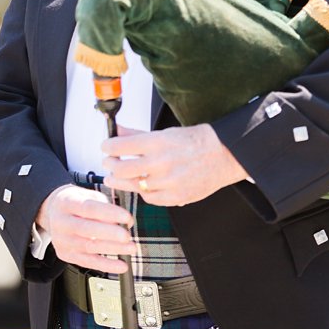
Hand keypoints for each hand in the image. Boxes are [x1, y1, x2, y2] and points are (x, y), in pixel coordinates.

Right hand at [35, 184, 135, 273]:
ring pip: (88, 247)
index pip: (88, 207)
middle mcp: (61, 221)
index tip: (127, 218)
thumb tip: (124, 221)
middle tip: (127, 236)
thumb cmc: (75, 203)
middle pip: (86, 229)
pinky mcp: (65, 254)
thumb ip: (104, 204)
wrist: (53, 212)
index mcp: (67, 202)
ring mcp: (61, 240)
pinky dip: (107, 265)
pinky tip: (121, 265)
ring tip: (130, 248)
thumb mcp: (87, 195)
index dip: (109, 213)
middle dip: (109, 234)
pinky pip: (88, 262)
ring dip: (112, 249)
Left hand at [101, 124, 249, 206]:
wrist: (223, 155)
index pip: (119, 146)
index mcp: (157, 143)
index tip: (105, 147)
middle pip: (121, 169)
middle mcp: (162, 163)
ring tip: (115, 177)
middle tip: (109, 163)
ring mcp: (169, 182)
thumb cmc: (194, 141)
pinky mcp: (177, 197)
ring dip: (120, 181)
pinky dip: (142, 192)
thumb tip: (116, 130)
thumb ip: (136, 134)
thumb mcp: (164, 132)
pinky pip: (150, 199)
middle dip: (110, 165)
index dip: (107, 147)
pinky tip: (140, 185)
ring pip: (134, 186)